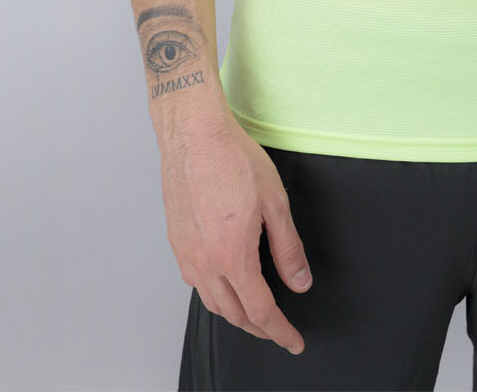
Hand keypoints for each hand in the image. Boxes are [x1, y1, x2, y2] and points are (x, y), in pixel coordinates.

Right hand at [159, 112, 312, 355]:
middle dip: (259, 329)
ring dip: (236, 315)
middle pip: (234, 314)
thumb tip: (300, 282)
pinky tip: (227, 286)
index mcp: (232, 255)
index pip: (260, 311)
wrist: (194, 135)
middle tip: (279, 331)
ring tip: (256, 315)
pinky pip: (196, 283)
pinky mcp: (176, 242)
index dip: (280, 331)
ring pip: (212, 303)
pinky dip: (216, 295)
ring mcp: (186, 254)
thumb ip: (288, 249)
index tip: (294, 341)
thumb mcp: (275, 203)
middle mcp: (205, 262)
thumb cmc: (234, 159)